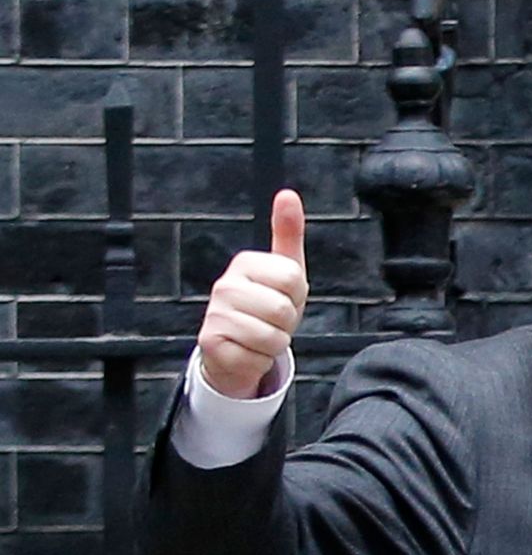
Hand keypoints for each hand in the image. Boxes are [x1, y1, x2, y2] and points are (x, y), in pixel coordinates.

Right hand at [197, 190, 309, 398]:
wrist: (238, 347)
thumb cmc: (266, 306)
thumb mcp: (285, 269)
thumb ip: (288, 232)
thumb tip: (288, 195)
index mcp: (245, 263)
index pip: (294, 278)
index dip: (297, 294)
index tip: (283, 296)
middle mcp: (225, 285)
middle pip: (283, 310)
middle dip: (287, 322)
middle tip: (272, 320)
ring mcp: (215, 315)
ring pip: (272, 336)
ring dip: (275, 343)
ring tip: (261, 335)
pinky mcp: (211, 344)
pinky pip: (257, 357)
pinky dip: (260, 360)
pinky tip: (248, 350)